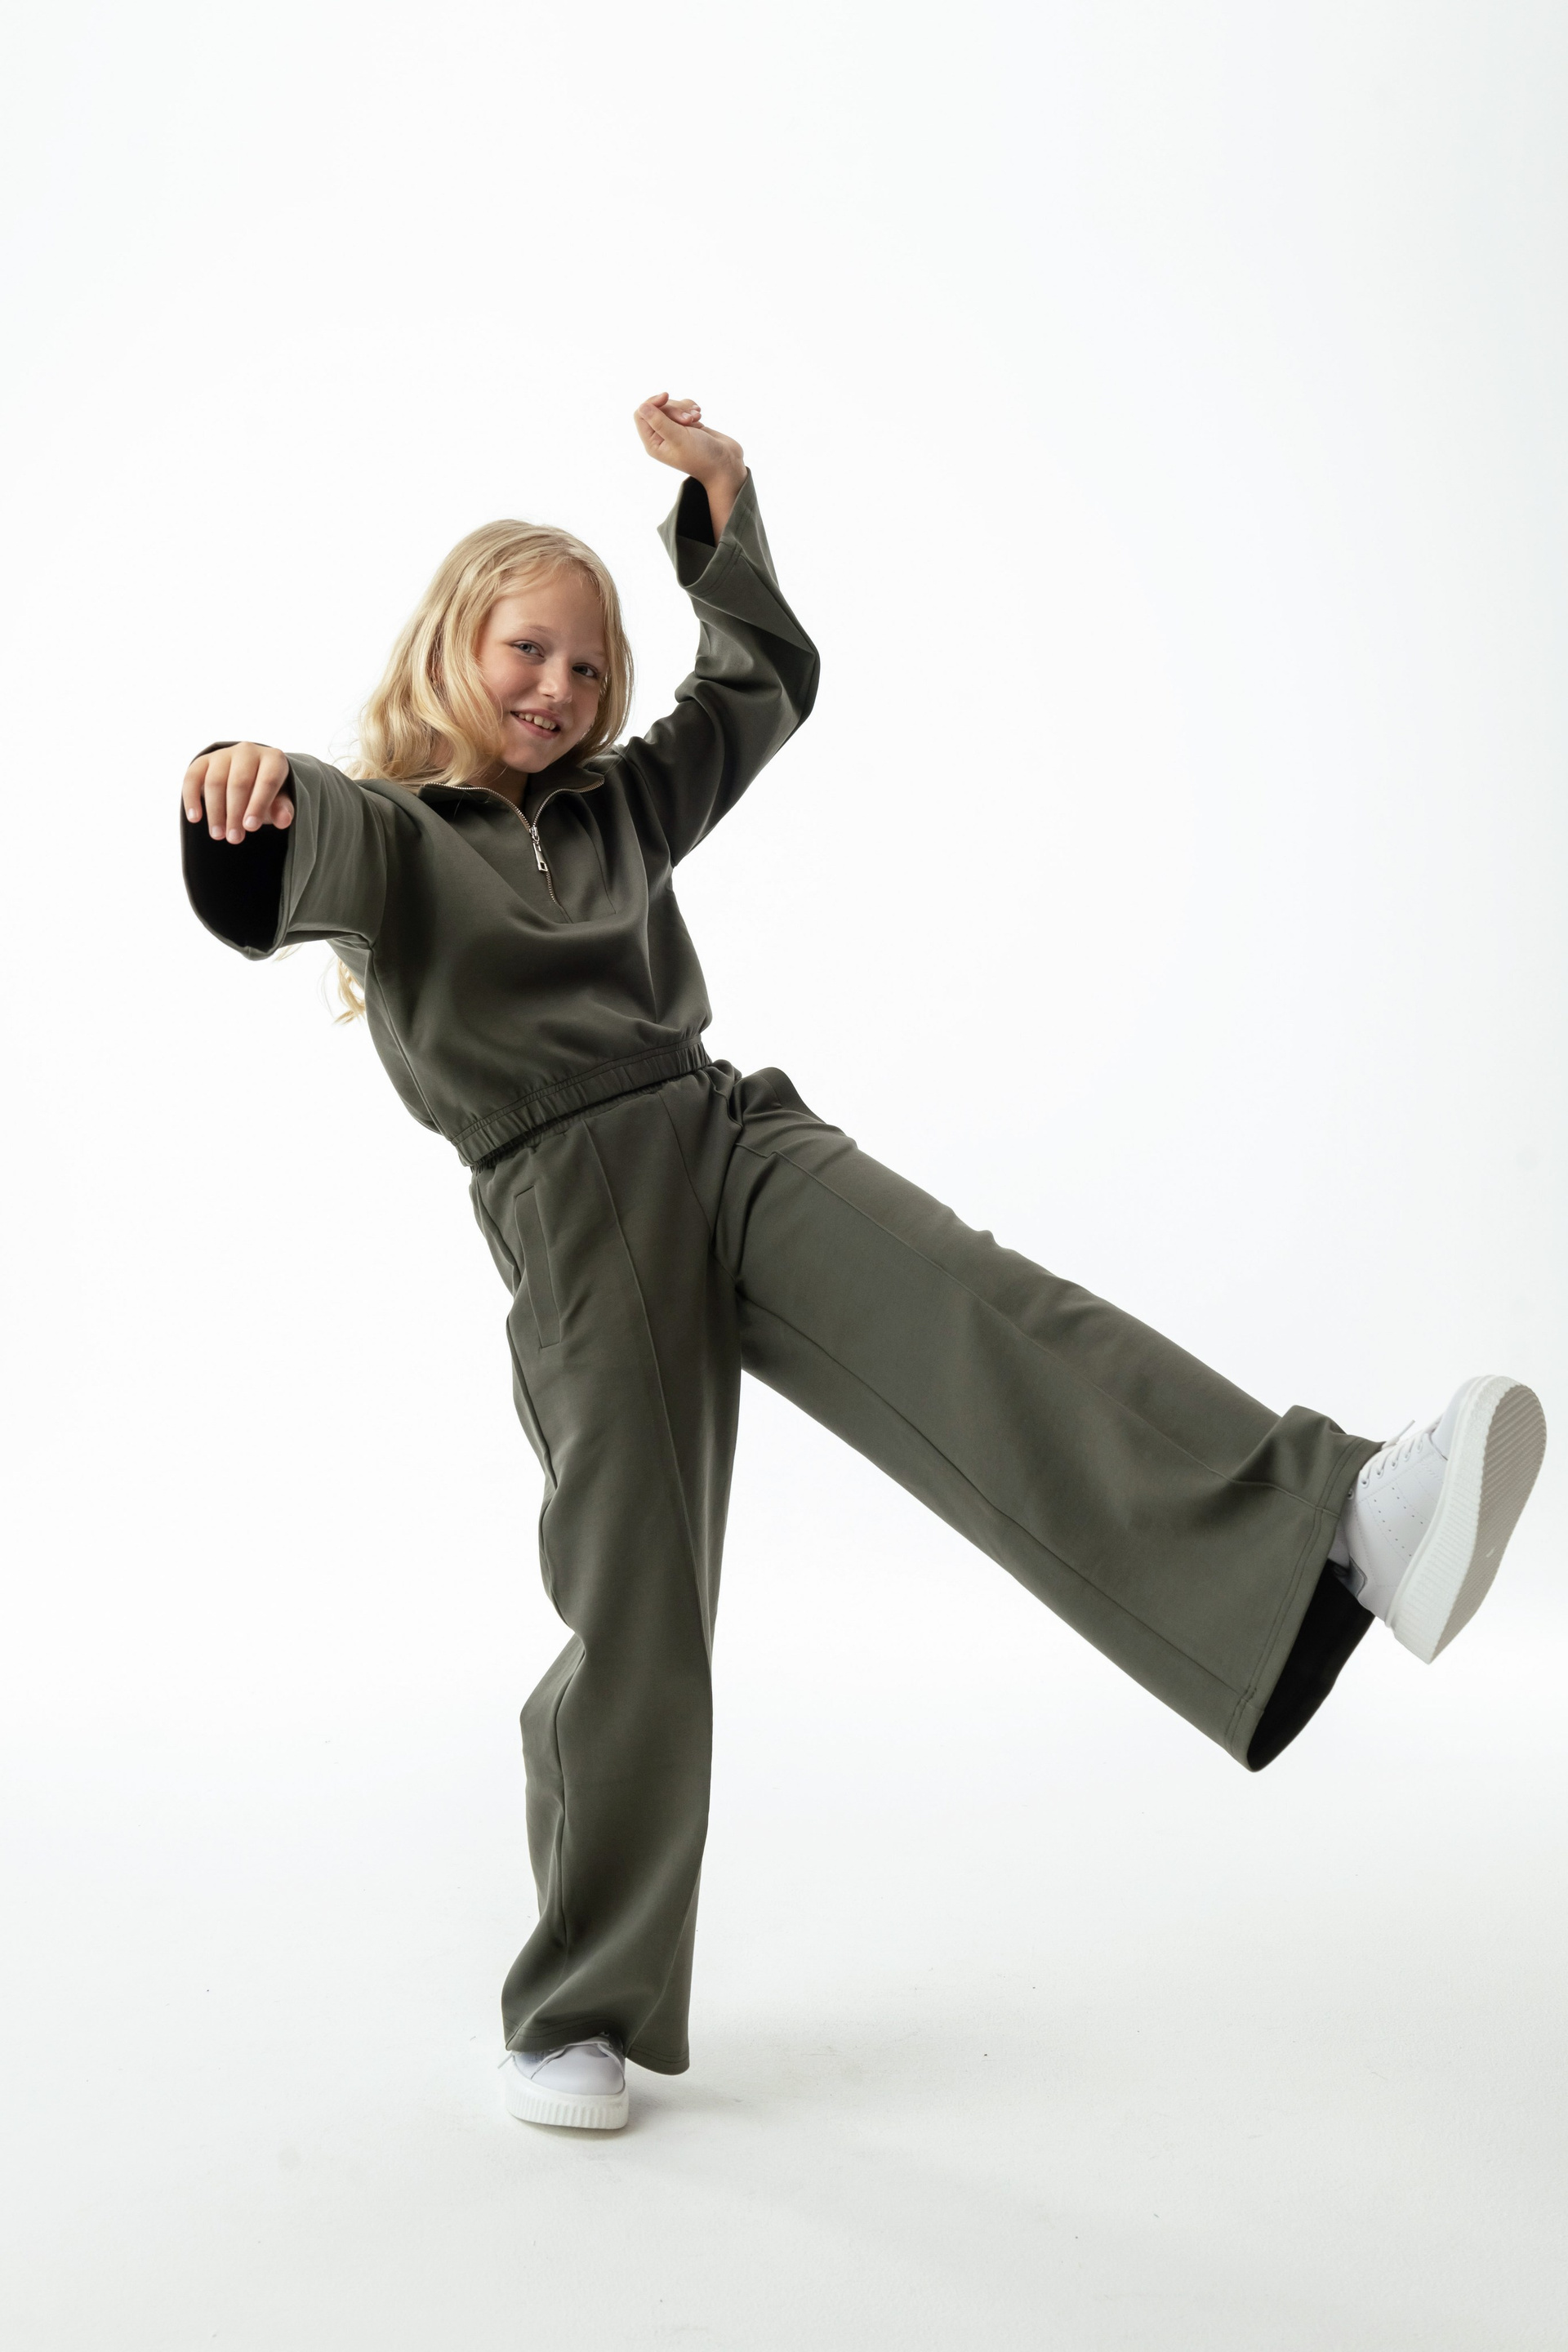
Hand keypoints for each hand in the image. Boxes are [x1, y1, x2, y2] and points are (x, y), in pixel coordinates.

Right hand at [183, 742, 293, 844]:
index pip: (267, 780)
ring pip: (215, 782)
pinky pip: (192, 777)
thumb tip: (284, 820)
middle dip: (234, 813)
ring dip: (215, 811)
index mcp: (273, 759)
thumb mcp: (280, 800)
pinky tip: (195, 819)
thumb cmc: (267, 792)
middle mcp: (248, 751)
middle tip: (234, 839)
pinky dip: (191, 798)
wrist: (249, 777)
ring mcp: (224, 754)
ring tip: (218, 835)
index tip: (250, 828)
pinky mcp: (203, 760)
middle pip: (239, 783)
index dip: (258, 805)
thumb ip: (283, 809)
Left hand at [633, 393, 745, 535]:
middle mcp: (661, 437)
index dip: (652, 402)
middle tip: (689, 420)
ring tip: (697, 418)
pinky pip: (683, 408)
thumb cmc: (701, 456)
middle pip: (658, 408)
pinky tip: (700, 415)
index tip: (667, 397)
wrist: (725, 464)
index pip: (641, 414)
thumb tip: (642, 406)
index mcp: (653, 443)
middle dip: (674, 408)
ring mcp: (675, 431)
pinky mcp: (687, 426)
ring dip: (685, 408)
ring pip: (672, 406)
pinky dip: (691, 408)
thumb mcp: (678, 438)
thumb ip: (659, 421)